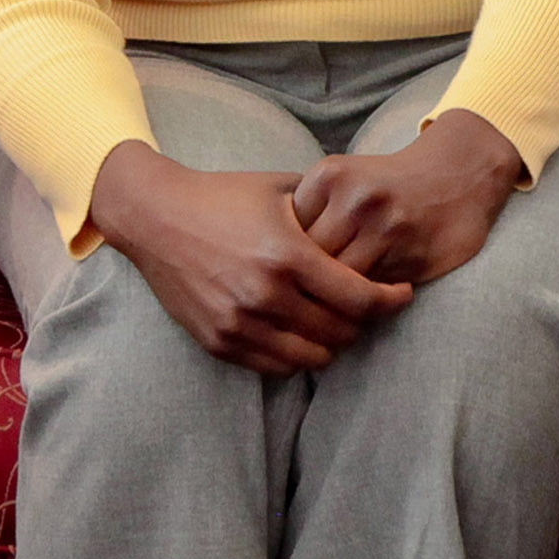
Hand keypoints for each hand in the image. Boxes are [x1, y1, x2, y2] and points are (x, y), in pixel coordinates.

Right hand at [88, 140, 413, 377]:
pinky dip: (297, 356)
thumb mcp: (284, 191)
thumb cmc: (226, 197)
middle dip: (365, 322)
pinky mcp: (217, 341)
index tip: (402, 293)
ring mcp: (238, 323)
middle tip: (369, 308)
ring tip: (337, 323)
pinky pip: (274, 367)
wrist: (155, 217)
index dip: (391, 300)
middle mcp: (265, 295)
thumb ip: (329, 213)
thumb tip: (376, 226)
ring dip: (332, 344)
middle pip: (341, 332)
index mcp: (289, 256)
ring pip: (311, 358)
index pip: (361, 298)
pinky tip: (302, 333)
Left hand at [292, 107, 524, 285]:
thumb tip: (269, 263)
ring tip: (327, 307)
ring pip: (339, 282)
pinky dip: (363, 300)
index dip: (283, 257)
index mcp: (330, 176)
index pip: (285, 233)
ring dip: (332, 298)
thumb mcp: (343, 179)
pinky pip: (372, 291)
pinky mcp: (413, 254)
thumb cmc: (389, 183)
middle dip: (303, 282)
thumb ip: (309, 212)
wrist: (460, 171)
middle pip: (308, 260)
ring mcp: (387, 228)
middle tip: (300, 299)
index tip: (283, 270)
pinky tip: (360, 299)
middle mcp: (356, 198)